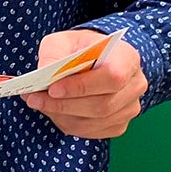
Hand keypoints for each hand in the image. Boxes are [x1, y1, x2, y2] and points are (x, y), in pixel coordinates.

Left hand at [23, 30, 144, 137]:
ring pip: (95, 121)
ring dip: (62, 115)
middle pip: (102, 105)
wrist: (95, 60)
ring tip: (39, 103)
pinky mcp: (119, 124)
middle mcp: (135, 85)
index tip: (52, 88)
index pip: (112, 77)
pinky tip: (53, 111)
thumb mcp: (64, 40)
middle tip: (34, 98)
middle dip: (63, 104)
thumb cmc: (81, 48)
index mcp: (127, 58)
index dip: (81, 86)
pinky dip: (68, 123)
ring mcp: (130, 107)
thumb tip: (44, 71)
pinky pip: (92, 131)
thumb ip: (54, 52)